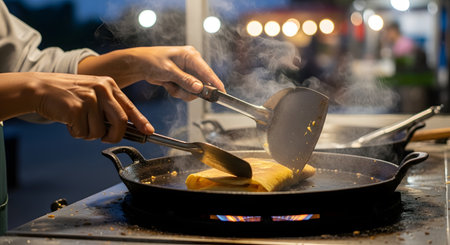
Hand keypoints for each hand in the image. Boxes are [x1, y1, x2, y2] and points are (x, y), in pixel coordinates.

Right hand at [0, 72, 152, 142]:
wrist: (40, 88)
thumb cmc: (68, 95)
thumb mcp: (93, 94)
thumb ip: (109, 107)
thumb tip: (127, 128)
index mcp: (109, 85)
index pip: (129, 107)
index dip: (141, 121)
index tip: (149, 132)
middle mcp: (102, 89)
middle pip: (120, 122)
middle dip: (115, 136)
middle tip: (105, 138)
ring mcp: (89, 98)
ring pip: (100, 131)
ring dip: (90, 134)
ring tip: (79, 123)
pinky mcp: (76, 108)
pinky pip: (83, 132)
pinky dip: (77, 133)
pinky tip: (69, 121)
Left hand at [78, 46, 224, 100]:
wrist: (139, 64)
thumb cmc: (152, 61)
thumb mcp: (168, 71)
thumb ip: (185, 80)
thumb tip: (200, 88)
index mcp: (191, 56)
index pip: (207, 71)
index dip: (215, 83)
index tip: (222, 93)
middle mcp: (192, 63)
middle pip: (201, 83)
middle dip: (189, 90)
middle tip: (177, 89)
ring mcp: (188, 71)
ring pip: (193, 90)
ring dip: (181, 92)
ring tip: (169, 85)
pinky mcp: (183, 78)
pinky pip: (186, 91)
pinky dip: (177, 91)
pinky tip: (168, 85)